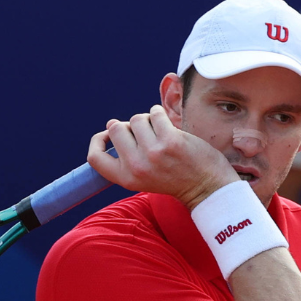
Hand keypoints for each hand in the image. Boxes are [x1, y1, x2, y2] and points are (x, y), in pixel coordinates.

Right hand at [87, 105, 237, 208]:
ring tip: (159, 132)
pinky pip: (155, 113)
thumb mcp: (143, 177)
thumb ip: (127, 158)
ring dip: (147, 120)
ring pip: (137, 119)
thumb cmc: (174, 177)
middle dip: (128, 125)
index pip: (94, 157)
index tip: (107, 134)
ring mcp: (153, 153)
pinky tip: (167, 124)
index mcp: (126, 179)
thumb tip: (113, 126)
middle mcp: (136, 167)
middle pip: (116, 129)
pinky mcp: (170, 141)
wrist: (206, 187)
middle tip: (144, 133)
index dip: (97, 140)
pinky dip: (159, 114)